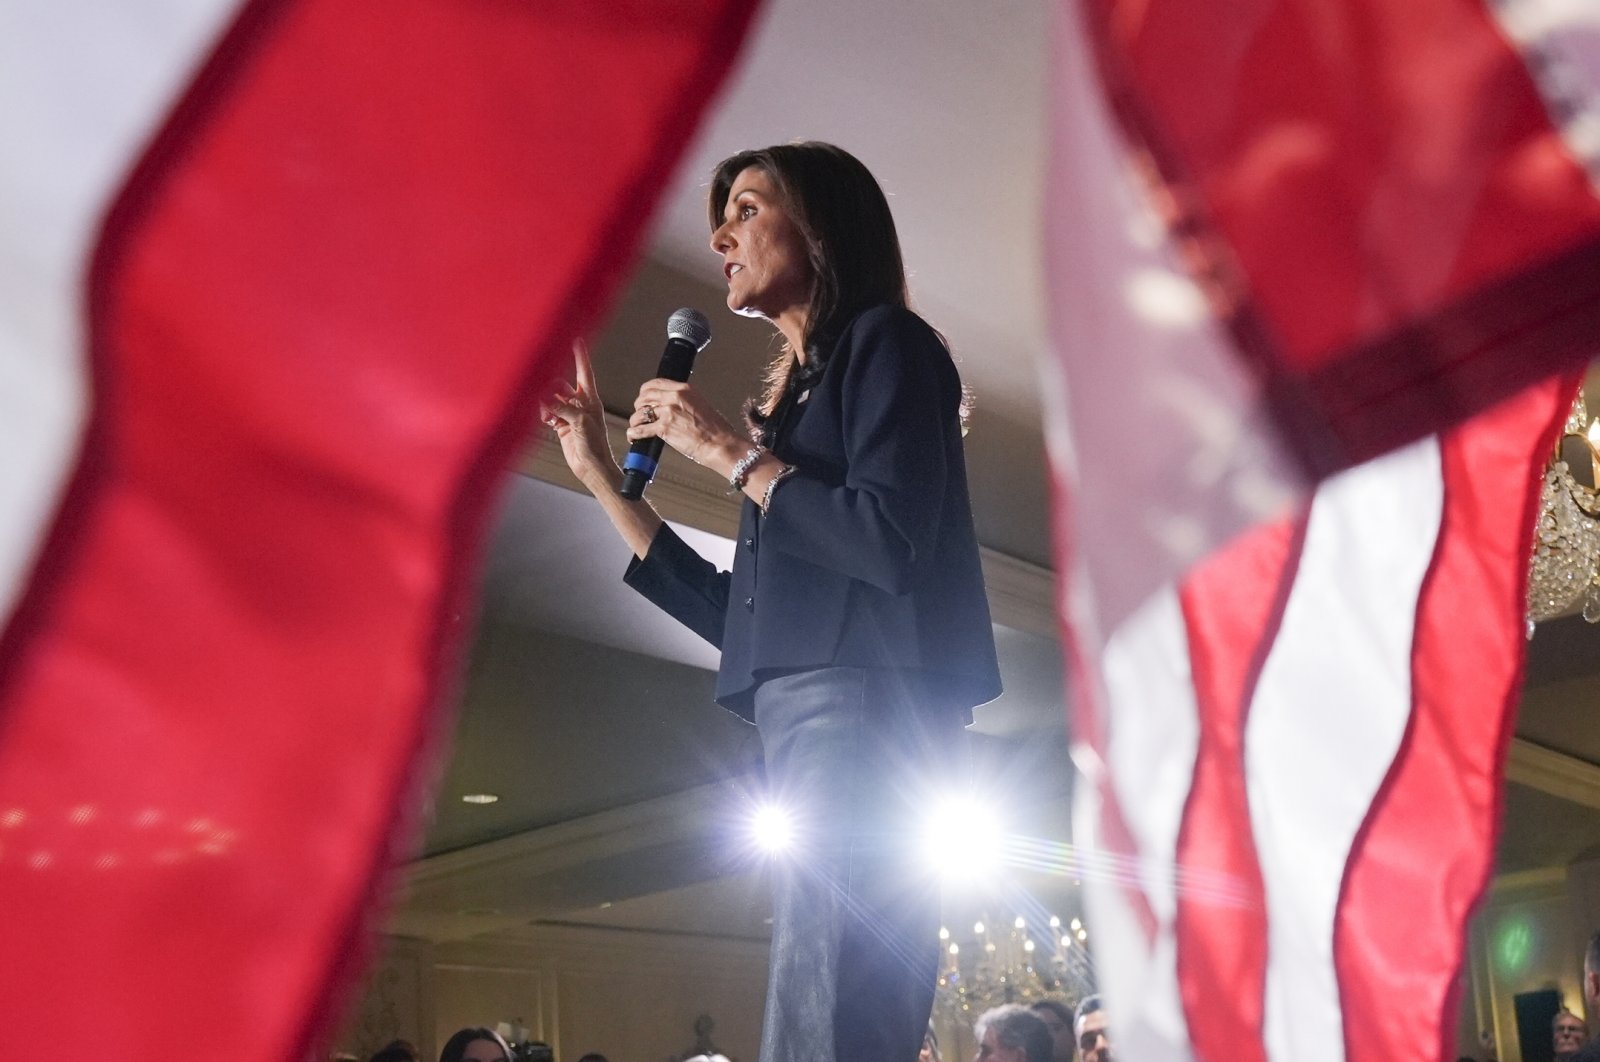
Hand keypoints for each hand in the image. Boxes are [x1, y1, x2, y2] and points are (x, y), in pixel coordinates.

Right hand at [541, 340, 617, 494]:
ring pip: (550, 398)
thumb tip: (545, 397)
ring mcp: (569, 413)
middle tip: (546, 399)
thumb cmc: (594, 445)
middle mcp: (579, 403)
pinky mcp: (561, 424)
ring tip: (547, 416)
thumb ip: (562, 407)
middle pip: (559, 385)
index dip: (580, 355)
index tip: (576, 339)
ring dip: (545, 404)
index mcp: (590, 399)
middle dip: (550, 389)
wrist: (591, 467)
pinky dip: (544, 414)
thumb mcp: (581, 422)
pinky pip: (547, 411)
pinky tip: (547, 421)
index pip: (584, 371)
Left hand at [625, 378, 746, 475]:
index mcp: (684, 389)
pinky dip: (634, 434)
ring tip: (637, 427)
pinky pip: (641, 429)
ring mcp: (668, 412)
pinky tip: (633, 437)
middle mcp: (674, 397)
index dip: (645, 392)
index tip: (643, 398)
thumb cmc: (716, 430)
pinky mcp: (664, 428)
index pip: (655, 384)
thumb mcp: (700, 405)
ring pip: (640, 413)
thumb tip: (670, 406)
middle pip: (644, 397)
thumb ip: (684, 402)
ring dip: (636, 421)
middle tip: (640, 415)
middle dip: (639, 406)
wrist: (720, 444)